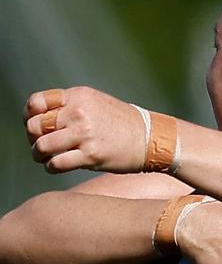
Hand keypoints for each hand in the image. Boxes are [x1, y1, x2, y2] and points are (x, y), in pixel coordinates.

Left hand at [24, 87, 145, 173]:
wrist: (152, 139)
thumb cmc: (122, 124)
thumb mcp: (96, 103)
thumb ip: (71, 106)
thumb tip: (41, 120)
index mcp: (78, 96)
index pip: (36, 102)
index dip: (29, 116)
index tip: (36, 126)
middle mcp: (79, 112)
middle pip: (35, 126)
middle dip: (33, 138)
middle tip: (39, 145)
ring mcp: (85, 134)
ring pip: (42, 146)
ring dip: (38, 155)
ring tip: (44, 158)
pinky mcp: (91, 155)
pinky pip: (56, 163)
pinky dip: (51, 167)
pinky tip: (55, 167)